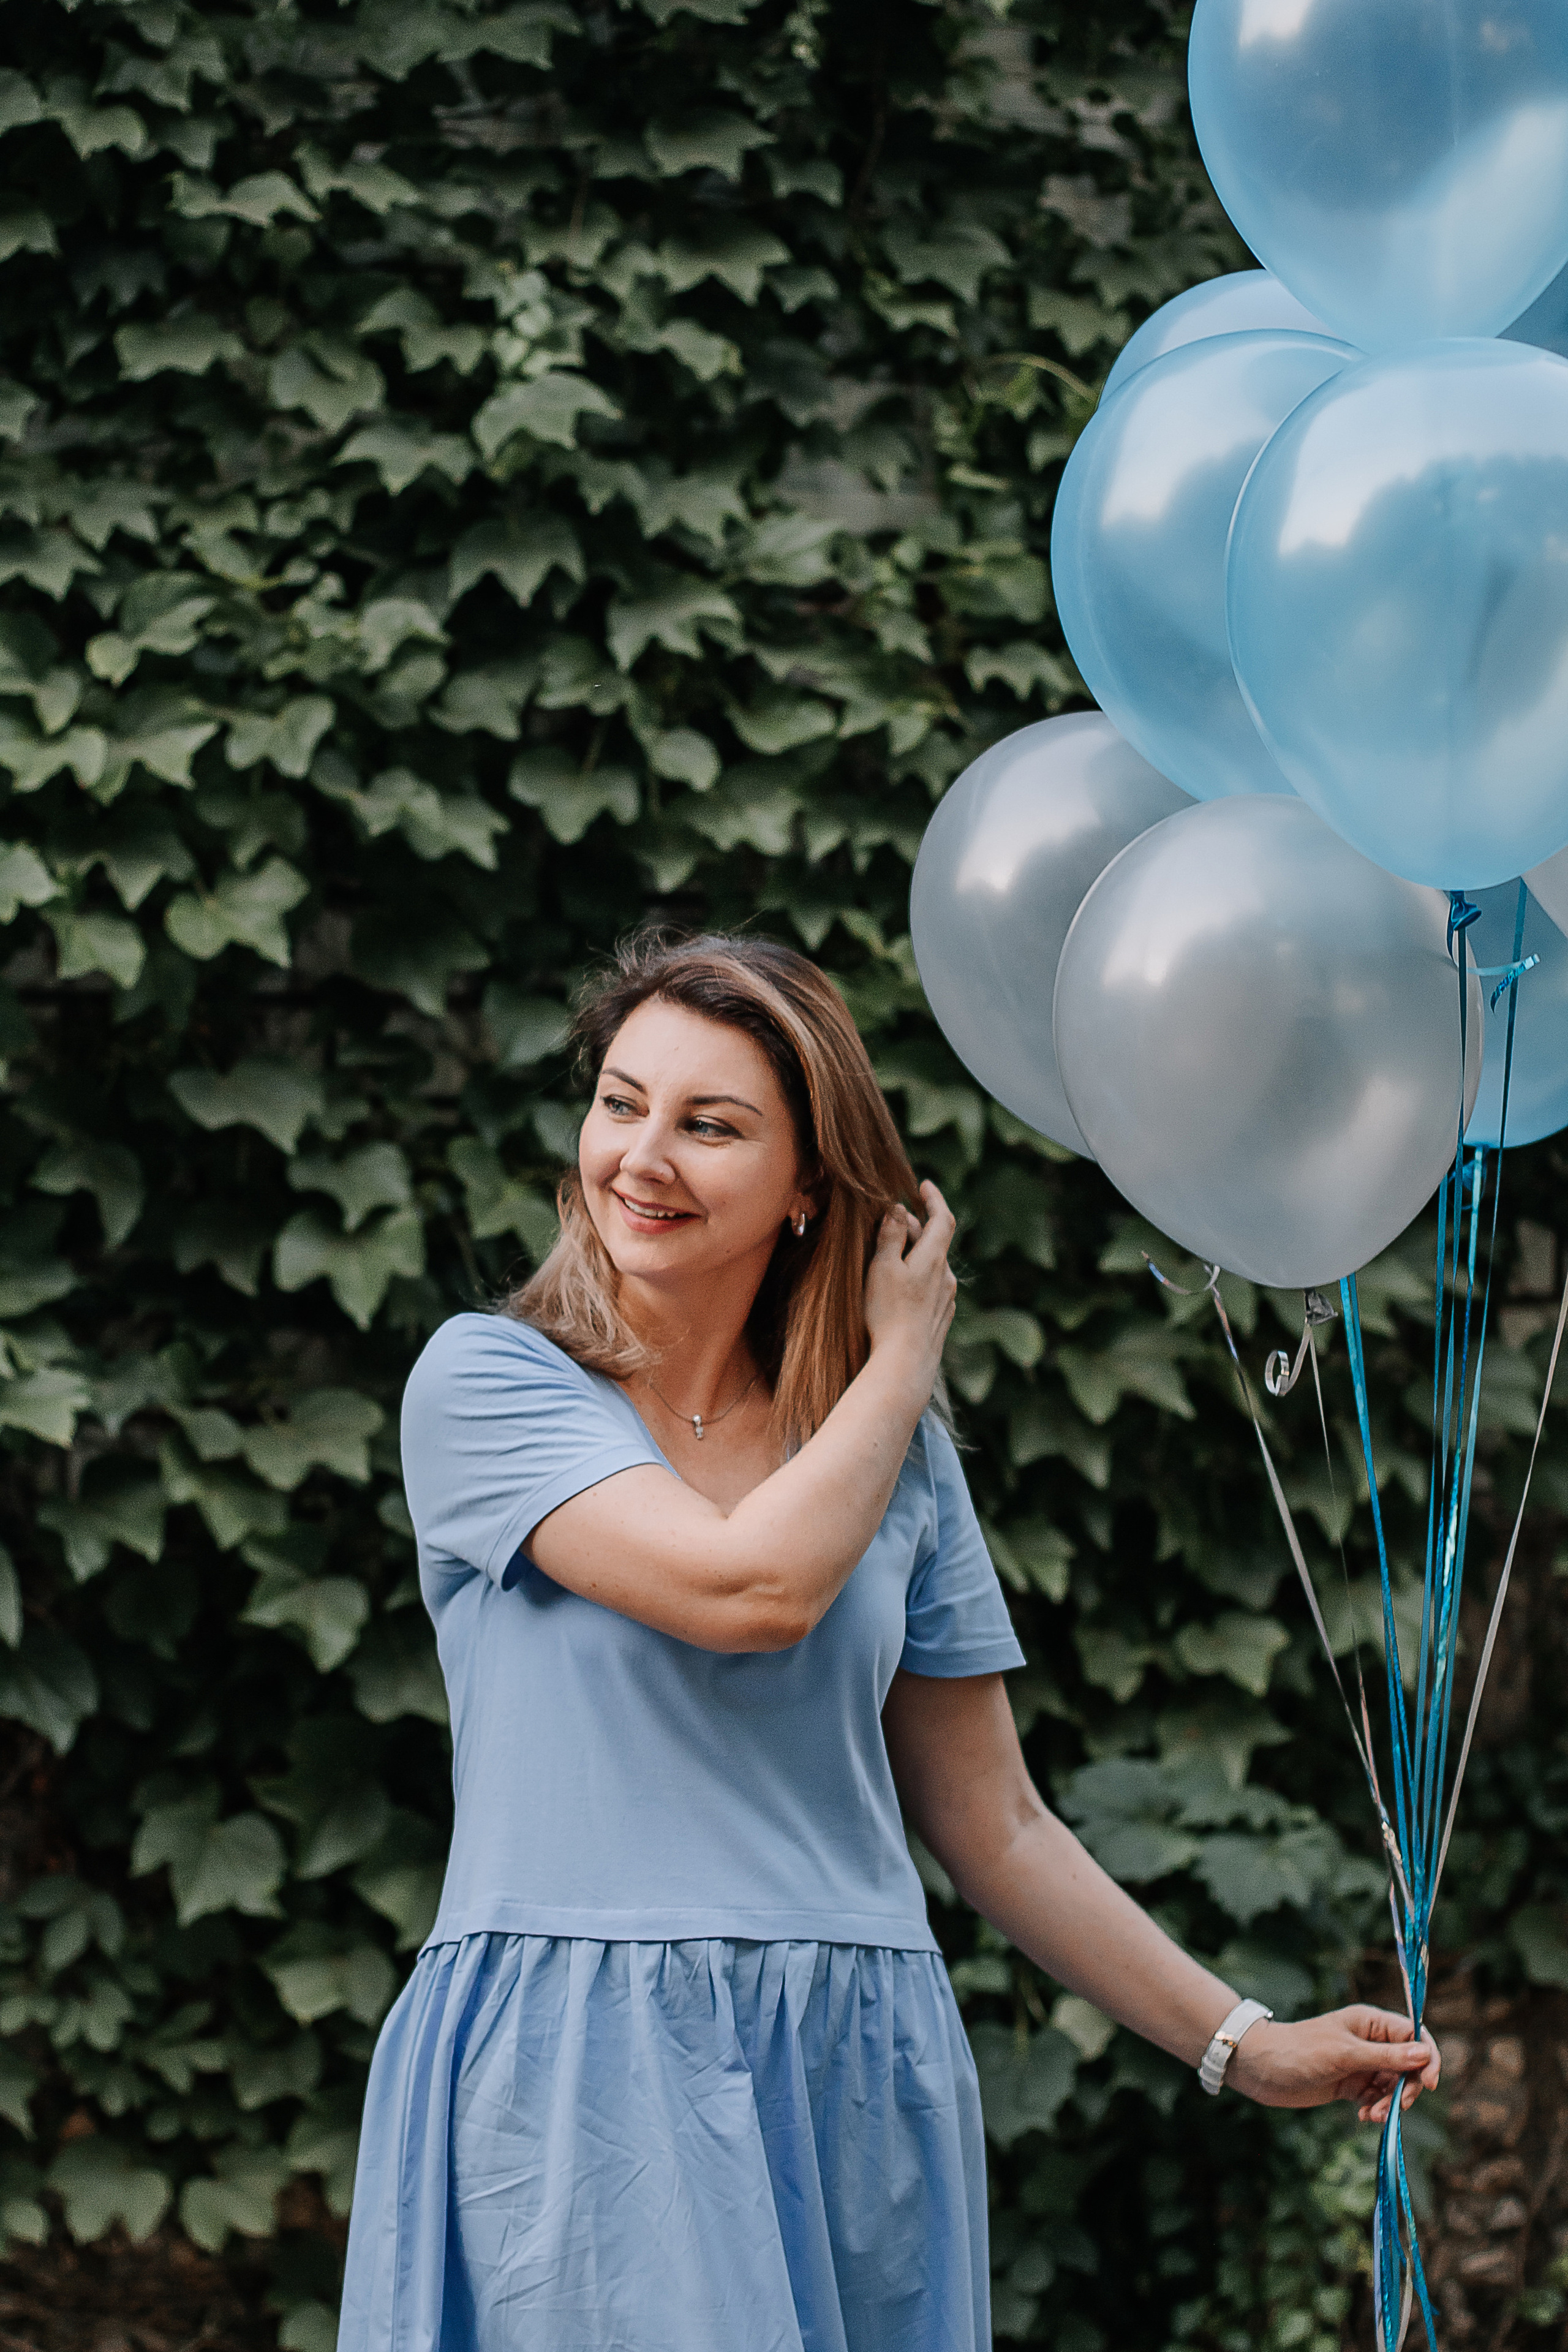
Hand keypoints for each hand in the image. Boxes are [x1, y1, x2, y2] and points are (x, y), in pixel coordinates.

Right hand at [863, 1182, 957, 1394]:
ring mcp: (946, 1298)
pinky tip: (901, 1286)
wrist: (905, 1363)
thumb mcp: (882, 1267)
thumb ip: (890, 1235)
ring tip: (891, 1253)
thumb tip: (897, 1208)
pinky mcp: (941, 1316)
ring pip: (933, 1264)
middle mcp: (946, 1276)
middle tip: (891, 1219)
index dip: (934, 1198)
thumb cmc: (889, 1314)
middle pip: (935, 1240)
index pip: (943, 1218)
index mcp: (934, 1259)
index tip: (923, 1185)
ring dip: (915, 1251)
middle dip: (914, 1225)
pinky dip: (918, 1273)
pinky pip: (932, 1284)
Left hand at [1226, 2006, 1439, 2121]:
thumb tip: (1425, 2054)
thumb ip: (1386, 2057)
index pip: (1415, 2035)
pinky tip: (1364, 2116)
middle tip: (1396, 2108)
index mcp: (1371, 2022)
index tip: (1431, 2084)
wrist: (1263, 2068)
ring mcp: (1362, 2064)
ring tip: (1372, 2115)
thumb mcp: (1345, 2054)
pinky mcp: (1351, 2084)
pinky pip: (1377, 2099)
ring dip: (1390, 2104)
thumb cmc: (1301, 2051)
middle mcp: (1371, 2042)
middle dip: (1407, 2089)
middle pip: (1409, 2066)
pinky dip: (1376, 2109)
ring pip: (1394, 2086)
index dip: (1428, 2058)